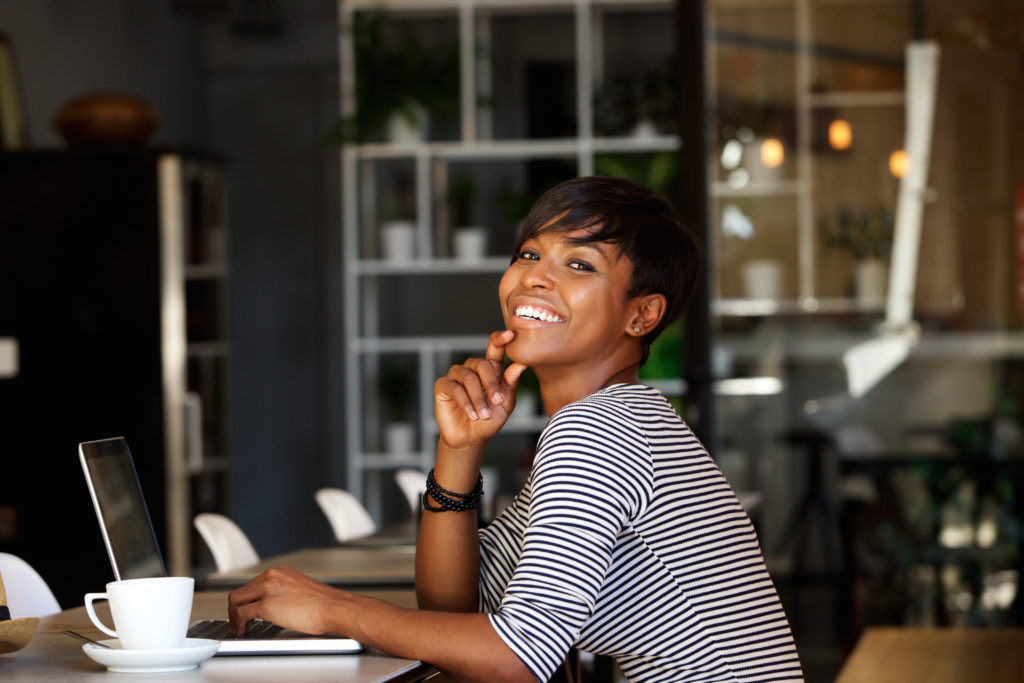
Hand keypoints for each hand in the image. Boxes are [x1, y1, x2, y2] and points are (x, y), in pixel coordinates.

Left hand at [228, 565, 347, 635]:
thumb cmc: (324, 604)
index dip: (247, 599)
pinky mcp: (266, 605)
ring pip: (236, 600)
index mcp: (281, 572)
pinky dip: (238, 623)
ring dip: (234, 616)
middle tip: (239, 620)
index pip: (254, 583)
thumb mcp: (301, 588)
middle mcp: (272, 576)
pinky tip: (243, 630)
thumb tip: (276, 603)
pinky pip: (242, 613)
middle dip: (237, 607)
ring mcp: (267, 589)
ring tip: (239, 627)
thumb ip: (285, 591)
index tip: (247, 608)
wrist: (334, 608)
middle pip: (242, 591)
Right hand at [434, 330, 527, 450]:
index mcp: (490, 369)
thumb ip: (510, 384)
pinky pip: (455, 388)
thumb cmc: (489, 420)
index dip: (501, 340)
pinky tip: (472, 414)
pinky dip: (466, 402)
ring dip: (478, 398)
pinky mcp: (442, 386)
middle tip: (497, 402)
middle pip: (482, 364)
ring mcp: (456, 376)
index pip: (494, 348)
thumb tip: (521, 364)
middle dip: (491, 384)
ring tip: (484, 415)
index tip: (510, 334)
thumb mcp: (505, 404)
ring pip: (468, 378)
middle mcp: (472, 368)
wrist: (470, 439)